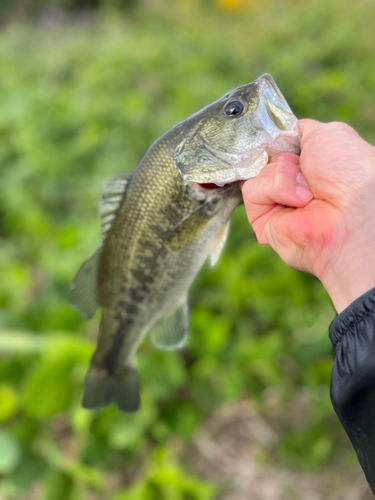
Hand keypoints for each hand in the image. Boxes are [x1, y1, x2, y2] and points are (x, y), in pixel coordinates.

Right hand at [241, 119, 374, 312]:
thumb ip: (302, 131)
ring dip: (283, 176)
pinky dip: (275, 190)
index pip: (278, 147)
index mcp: (309, 168)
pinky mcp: (263, 222)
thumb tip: (282, 131)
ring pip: (258, 173)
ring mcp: (276, 206)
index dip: (280, 143)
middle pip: (265, 159)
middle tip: (307, 172)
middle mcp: (292, 188)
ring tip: (307, 193)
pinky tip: (298, 203)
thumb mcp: (329, 134)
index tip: (290, 142)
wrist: (350, 212)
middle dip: (285, 160)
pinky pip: (252, 191)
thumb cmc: (349, 173)